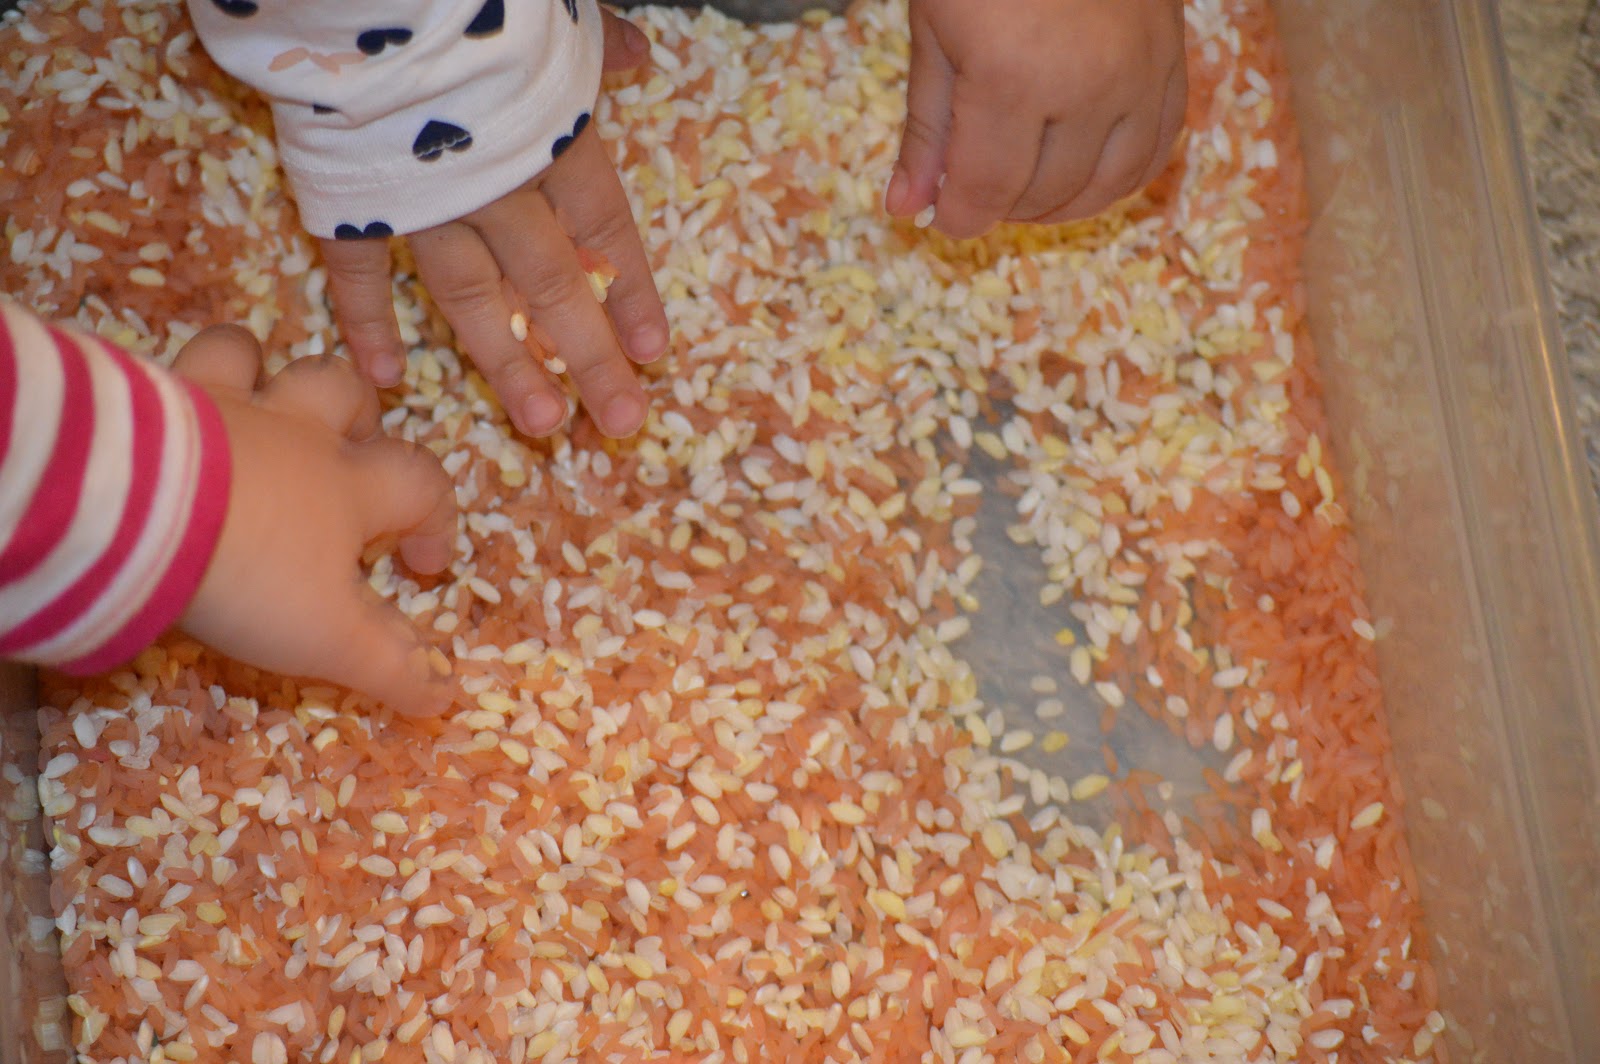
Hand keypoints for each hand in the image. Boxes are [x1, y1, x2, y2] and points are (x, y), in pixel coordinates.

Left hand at [173, 326, 457, 716]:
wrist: (136, 512)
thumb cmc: (253, 573)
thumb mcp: (329, 638)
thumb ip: (389, 666)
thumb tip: (446, 701)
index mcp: (348, 486)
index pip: (421, 485)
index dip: (435, 518)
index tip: (424, 563)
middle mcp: (292, 431)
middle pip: (344, 394)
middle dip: (359, 414)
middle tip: (351, 451)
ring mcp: (219, 404)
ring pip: (255, 355)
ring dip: (264, 371)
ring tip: (260, 402)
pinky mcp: (149, 397)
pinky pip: (164, 362)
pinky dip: (172, 377)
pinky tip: (162, 401)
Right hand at [319, 10, 667, 439]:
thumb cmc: (478, 2)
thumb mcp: (559, 14)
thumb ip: (600, 44)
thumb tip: (641, 56)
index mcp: (553, 139)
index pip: (607, 230)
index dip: (630, 292)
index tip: (653, 353)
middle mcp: (499, 184)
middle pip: (555, 285)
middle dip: (591, 358)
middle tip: (622, 423)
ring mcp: (422, 201)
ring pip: (472, 297)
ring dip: (508, 364)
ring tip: (542, 424)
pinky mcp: (349, 200)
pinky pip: (358, 272)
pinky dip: (366, 323)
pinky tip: (384, 376)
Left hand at [886, 0, 1186, 238]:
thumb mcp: (936, 33)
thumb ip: (927, 128)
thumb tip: (907, 209)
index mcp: (1012, 77)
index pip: (987, 188)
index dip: (961, 218)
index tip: (946, 219)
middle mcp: (1087, 86)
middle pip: (1045, 194)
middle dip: (1002, 207)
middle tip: (977, 187)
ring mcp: (1140, 77)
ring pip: (1107, 186)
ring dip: (1061, 205)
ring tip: (1025, 189)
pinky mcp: (1175, 63)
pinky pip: (1157, 152)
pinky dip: (1119, 179)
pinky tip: (1082, 174)